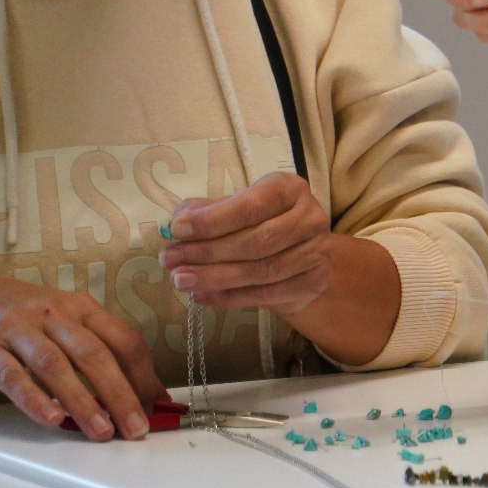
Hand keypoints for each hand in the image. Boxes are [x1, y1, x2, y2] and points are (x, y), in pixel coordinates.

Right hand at [0, 275, 163, 439]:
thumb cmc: (25, 313)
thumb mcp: (68, 320)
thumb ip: (104, 349)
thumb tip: (149, 390)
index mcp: (81, 308)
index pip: (124, 340)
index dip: (144, 375)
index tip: (155, 405)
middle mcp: (52, 314)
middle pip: (95, 355)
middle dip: (121, 394)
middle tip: (137, 428)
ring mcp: (17, 329)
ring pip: (56, 365)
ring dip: (82, 402)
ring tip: (102, 431)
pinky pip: (12, 375)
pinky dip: (33, 399)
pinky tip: (52, 419)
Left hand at [162, 174, 341, 316]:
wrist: (302, 254)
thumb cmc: (260, 223)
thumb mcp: (235, 207)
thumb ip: (207, 211)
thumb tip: (178, 223)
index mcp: (289, 190)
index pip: (251, 206)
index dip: (213, 220)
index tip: (177, 230)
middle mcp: (310, 218)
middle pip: (257, 241)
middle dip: (208, 253)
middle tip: (171, 261)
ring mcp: (316, 252)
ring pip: (261, 271)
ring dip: (215, 278)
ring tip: (181, 281)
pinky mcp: (313, 281)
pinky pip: (266, 294)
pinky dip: (230, 298)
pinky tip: (202, 296)